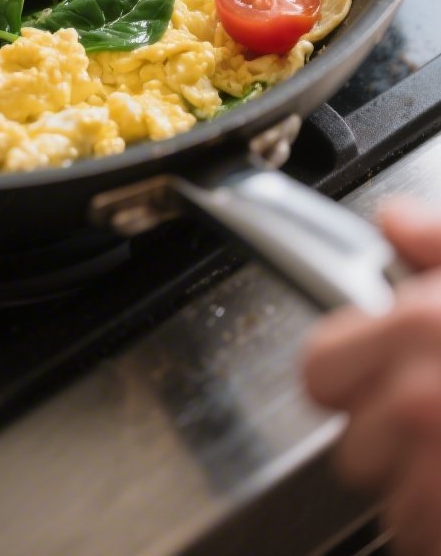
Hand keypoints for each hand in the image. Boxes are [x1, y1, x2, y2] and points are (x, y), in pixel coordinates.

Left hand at [303, 199, 440, 555]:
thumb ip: (438, 242)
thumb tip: (392, 221)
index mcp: (423, 330)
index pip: (318, 367)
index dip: (346, 368)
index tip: (375, 365)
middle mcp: (420, 406)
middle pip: (347, 444)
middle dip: (384, 434)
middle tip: (432, 414)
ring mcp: (440, 478)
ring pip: (387, 502)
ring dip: (418, 487)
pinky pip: (420, 538)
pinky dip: (439, 525)